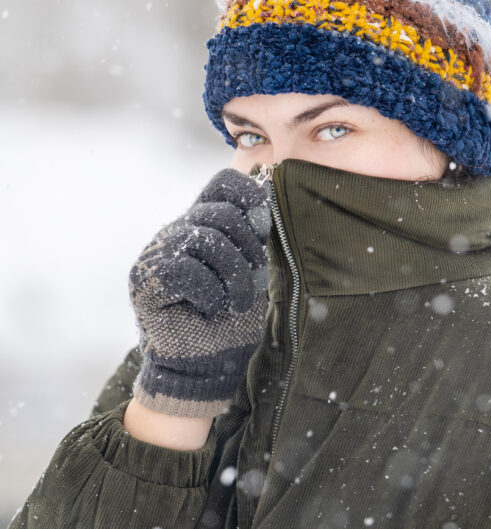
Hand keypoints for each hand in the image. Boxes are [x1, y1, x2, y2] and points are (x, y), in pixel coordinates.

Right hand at [128, 168, 271, 418]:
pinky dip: (208, 292)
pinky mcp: (146, 281)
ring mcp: (157, 254)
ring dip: (235, 277)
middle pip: (221, 213)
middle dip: (250, 249)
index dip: (247, 193)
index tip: (263, 221)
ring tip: (237, 303)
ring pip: (207, 240)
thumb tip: (265, 195)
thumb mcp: (252, 274)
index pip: (221, 184)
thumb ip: (253, 237)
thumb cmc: (232, 323)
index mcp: (203, 226)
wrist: (207, 368)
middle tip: (253, 281)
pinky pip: (185, 270)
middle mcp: (177, 233)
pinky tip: (207, 309)